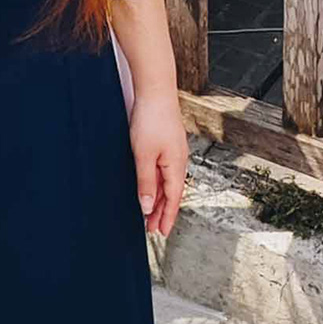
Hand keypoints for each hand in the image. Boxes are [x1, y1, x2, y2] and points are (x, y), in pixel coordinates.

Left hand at [131, 88, 187, 239]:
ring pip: (166, 182)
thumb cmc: (151, 119)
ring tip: (148, 213)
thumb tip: (147, 207)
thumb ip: (145, 182)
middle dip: (161, 212)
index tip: (161, 233)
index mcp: (177, 166)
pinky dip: (156, 183)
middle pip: (171, 193)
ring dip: (158, 198)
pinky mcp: (166, 143)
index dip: (166, 217)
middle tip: (152, 229)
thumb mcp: (144, 155)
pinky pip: (163, 171)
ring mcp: (173, 151)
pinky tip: (150, 187)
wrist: (155, 89)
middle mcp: (179, 161)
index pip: (173, 199)